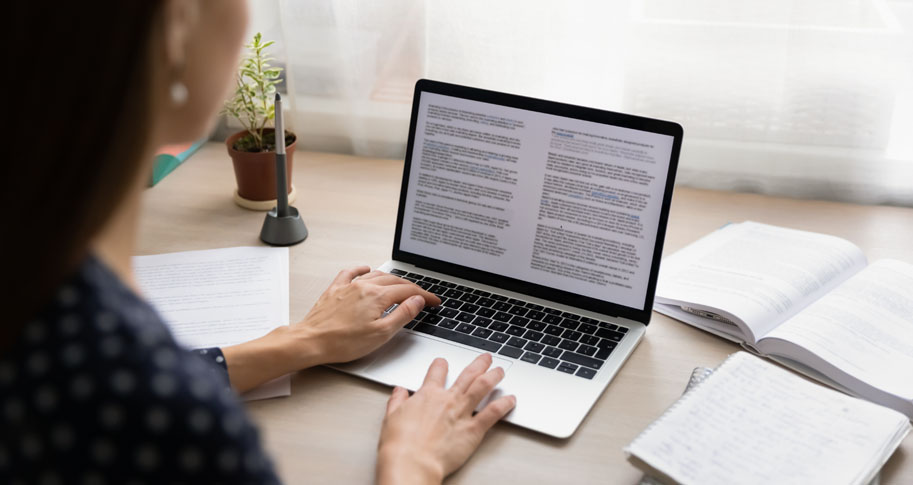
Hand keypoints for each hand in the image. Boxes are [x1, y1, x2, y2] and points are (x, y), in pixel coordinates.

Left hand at [222, 266, 439, 392]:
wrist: (311, 341)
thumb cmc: (342, 342)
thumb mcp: (381, 334)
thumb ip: (402, 315)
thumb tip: (417, 301)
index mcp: (377, 296)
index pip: (408, 291)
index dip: (424, 296)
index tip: (434, 301)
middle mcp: (364, 286)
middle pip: (395, 281)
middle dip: (412, 288)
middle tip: (422, 297)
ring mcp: (348, 286)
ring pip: (376, 275)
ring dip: (393, 279)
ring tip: (402, 285)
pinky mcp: (335, 290)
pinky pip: (351, 273)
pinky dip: (362, 269)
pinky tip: (366, 269)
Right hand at [376, 354, 516, 484]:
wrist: (411, 462)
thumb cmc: (400, 444)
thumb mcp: (391, 417)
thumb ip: (397, 402)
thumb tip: (398, 391)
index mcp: (427, 395)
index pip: (437, 372)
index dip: (441, 365)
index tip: (443, 362)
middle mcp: (447, 400)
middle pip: (467, 374)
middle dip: (479, 364)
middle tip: (486, 358)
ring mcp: (462, 413)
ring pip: (483, 387)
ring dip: (494, 376)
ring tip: (501, 371)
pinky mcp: (473, 429)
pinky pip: (493, 413)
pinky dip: (504, 404)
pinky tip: (511, 400)